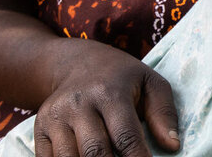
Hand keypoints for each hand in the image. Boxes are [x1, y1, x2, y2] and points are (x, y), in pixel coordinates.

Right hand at [33, 39, 178, 156]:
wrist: (76, 63)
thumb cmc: (122, 77)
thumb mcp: (150, 83)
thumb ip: (164, 113)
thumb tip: (172, 146)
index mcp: (110, 92)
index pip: (125, 136)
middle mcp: (79, 104)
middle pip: (94, 153)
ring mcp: (55, 118)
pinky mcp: (39, 130)